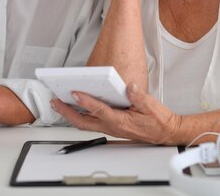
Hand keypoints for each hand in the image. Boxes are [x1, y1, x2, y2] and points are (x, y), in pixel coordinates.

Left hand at [51, 82, 181, 144]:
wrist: (164, 133)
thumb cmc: (158, 121)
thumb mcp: (152, 106)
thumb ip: (140, 96)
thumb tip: (129, 86)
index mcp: (121, 121)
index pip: (100, 110)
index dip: (86, 102)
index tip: (75, 93)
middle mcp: (112, 126)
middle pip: (83, 121)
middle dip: (67, 112)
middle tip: (55, 101)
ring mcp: (109, 127)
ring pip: (84, 123)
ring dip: (70, 114)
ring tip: (58, 104)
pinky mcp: (110, 126)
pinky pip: (90, 123)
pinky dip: (79, 116)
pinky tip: (74, 108)